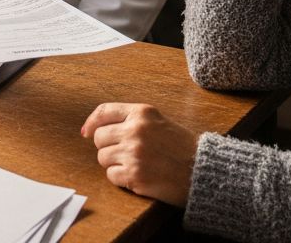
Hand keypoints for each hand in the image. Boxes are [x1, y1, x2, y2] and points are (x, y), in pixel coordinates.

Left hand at [81, 103, 197, 206]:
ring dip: (114, 163)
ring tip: (135, 165)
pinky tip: (138, 176)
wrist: (204, 171)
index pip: (104, 112)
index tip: (86, 132)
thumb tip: (92, 129)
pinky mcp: (134, 175)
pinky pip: (111, 176)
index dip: (91, 122)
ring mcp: (133, 153)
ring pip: (103, 158)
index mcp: (142, 113)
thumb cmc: (183, 148)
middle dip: (107, 147)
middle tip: (123, 153)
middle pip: (99, 138)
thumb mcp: (159, 122)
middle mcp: (135, 130)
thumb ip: (131, 121)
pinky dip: (121, 178)